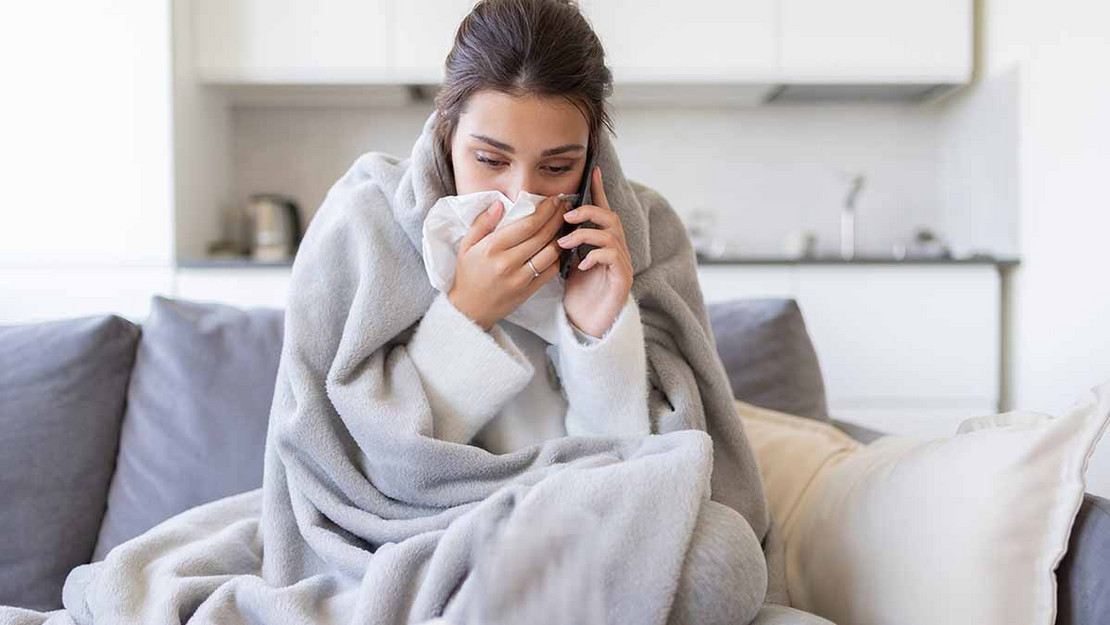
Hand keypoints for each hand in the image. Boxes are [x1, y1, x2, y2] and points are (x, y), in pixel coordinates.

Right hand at [447, 193, 571, 330]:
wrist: (470, 309)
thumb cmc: (468, 274)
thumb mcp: (466, 245)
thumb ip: (482, 223)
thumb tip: (499, 204)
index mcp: (492, 248)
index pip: (527, 224)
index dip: (545, 210)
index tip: (553, 200)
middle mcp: (508, 262)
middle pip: (542, 235)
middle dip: (557, 218)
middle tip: (564, 207)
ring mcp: (521, 278)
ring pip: (550, 252)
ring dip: (559, 236)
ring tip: (561, 225)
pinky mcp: (529, 290)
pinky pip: (551, 270)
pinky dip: (557, 257)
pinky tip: (555, 247)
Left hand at [556, 166, 632, 337]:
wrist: (585, 327)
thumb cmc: (576, 296)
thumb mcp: (566, 264)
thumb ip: (565, 243)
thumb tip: (548, 221)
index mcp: (603, 244)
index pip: (603, 212)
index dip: (599, 191)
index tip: (593, 171)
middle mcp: (617, 251)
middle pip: (612, 218)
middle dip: (589, 212)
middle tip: (567, 215)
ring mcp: (622, 265)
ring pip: (611, 235)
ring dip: (586, 234)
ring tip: (565, 243)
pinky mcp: (622, 281)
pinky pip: (613, 258)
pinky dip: (595, 256)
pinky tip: (580, 265)